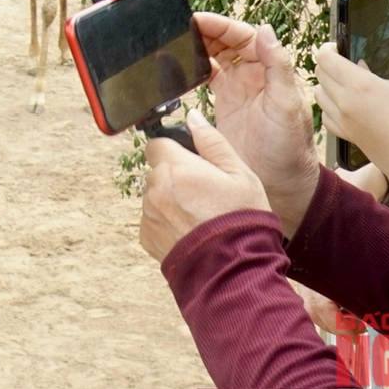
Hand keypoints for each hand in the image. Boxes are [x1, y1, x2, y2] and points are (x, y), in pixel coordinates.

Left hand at [139, 111, 270, 261]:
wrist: (234, 271)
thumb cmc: (242, 220)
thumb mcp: (240, 174)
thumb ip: (212, 141)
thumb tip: (192, 118)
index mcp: (175, 168)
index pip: (158, 143)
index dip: (175, 149)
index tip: (192, 161)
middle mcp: (155, 189)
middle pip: (157, 170)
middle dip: (175, 175)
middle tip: (204, 192)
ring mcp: (148, 215)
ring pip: (155, 195)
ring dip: (170, 199)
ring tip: (201, 216)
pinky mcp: (146, 237)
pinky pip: (153, 219)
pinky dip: (167, 222)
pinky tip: (191, 231)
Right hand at [194, 13, 322, 236]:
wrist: (281, 186)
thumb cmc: (290, 149)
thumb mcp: (286, 105)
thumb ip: (278, 68)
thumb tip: (266, 31)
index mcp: (271, 71)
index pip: (244, 37)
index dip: (222, 26)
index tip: (199, 21)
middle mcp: (254, 77)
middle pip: (227, 43)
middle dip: (206, 32)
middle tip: (182, 29)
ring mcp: (237, 91)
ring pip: (214, 57)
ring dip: (198, 47)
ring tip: (178, 44)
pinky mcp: (223, 107)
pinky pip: (204, 79)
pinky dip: (192, 70)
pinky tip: (179, 69)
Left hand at [313, 43, 388, 174]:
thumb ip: (381, 78)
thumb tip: (364, 72)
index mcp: (360, 85)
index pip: (326, 59)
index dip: (327, 49)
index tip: (335, 47)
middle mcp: (345, 103)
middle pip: (320, 76)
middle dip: (327, 65)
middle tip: (342, 63)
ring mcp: (344, 123)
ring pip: (319, 97)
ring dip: (327, 86)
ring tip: (344, 84)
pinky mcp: (348, 138)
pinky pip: (327, 118)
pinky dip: (330, 108)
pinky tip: (344, 107)